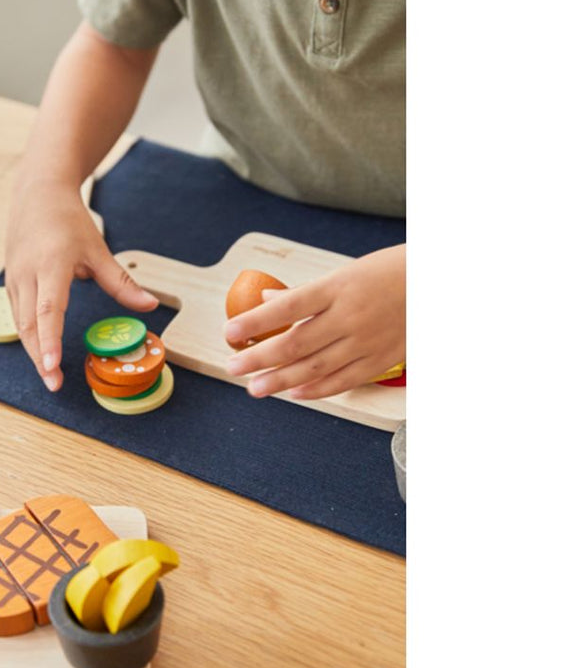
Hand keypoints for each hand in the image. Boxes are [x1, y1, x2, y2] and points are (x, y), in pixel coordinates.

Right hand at [5, 178, 157, 390]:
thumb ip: (121, 283)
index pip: (48, 309)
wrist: (37, 192)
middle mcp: (27, 274)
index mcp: (51, 264)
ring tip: (49, 375)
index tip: (52, 366)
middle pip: (29, 324)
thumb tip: (149, 306)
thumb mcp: (98, 249)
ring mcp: (14, 278)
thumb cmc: (69, 220)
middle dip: (40, 357)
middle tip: (54, 384)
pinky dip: (28, 335)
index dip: (49, 340)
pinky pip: (17, 314)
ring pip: (20, 323)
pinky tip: (40, 351)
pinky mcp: (10, 281)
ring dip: (33, 350)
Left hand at [223, 244, 404, 398]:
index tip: (229, 331)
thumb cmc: (387, 273)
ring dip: (281, 380)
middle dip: (259, 358)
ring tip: (254, 388)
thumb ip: (304, 293)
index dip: (255, 322)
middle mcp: (350, 316)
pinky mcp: (381, 360)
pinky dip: (317, 390)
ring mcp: (366, 341)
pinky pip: (344, 380)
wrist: (438, 283)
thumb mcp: (344, 273)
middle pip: (296, 342)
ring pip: (316, 367)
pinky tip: (294, 394)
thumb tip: (266, 301)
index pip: (286, 308)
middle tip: (232, 367)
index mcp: (337, 288)